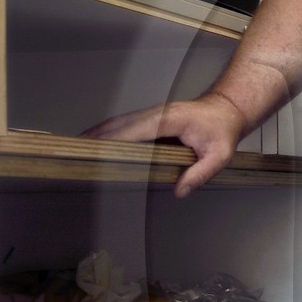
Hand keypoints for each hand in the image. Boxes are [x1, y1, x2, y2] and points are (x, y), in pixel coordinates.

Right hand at [87, 93, 246, 197]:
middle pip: (119, 124)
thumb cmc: (223, 131)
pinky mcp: (151, 118)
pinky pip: (125, 123)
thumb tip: (179, 192)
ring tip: (76, 147)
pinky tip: (96, 141)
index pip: (135, 130)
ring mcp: (152, 113)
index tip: (95, 151)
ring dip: (97, 133)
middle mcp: (155, 113)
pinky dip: (108, 131)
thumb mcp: (219, 156)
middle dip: (96, 137)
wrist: (227, 109)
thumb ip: (200, 174)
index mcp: (169, 120)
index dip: (113, 140)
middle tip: (74, 152)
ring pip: (118, 122)